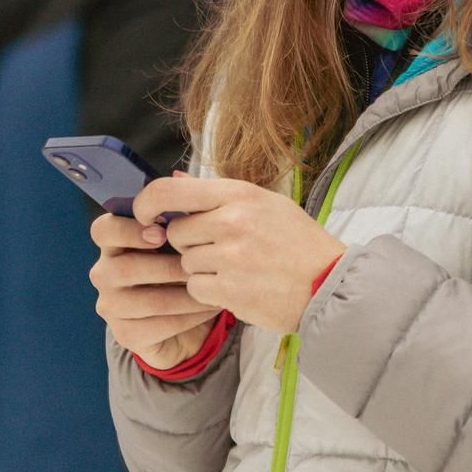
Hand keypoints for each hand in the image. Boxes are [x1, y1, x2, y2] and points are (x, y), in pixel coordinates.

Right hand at [90, 202, 219, 371]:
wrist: (192, 316)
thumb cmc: (185, 264)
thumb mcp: (184, 235)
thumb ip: (179, 207)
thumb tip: (178, 176)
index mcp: (115, 241)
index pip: (102, 228)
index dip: (127, 229)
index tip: (160, 232)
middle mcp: (105, 272)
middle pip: (120, 268)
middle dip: (163, 267)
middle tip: (194, 265)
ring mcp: (112, 306)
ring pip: (142, 300)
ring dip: (182, 293)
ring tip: (210, 286)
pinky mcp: (126, 334)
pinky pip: (155, 326)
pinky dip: (187, 316)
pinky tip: (208, 307)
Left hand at [135, 176, 346, 335]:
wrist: (327, 283)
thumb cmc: (296, 241)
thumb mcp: (264, 203)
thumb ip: (215, 193)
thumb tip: (172, 180)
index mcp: (239, 194)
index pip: (169, 192)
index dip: (146, 204)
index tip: (144, 215)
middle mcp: (231, 223)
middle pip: (176, 232)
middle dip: (190, 242)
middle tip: (221, 248)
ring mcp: (230, 258)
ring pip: (185, 263)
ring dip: (201, 269)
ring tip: (235, 268)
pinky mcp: (229, 291)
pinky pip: (195, 289)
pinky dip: (209, 291)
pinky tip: (235, 286)